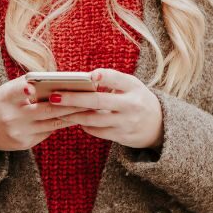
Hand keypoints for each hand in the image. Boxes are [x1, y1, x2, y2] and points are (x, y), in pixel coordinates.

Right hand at [0, 76, 92, 156]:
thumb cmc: (2, 102)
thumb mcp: (8, 90)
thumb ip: (29, 84)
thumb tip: (60, 80)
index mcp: (5, 99)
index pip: (15, 92)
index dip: (23, 89)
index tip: (31, 86)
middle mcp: (11, 117)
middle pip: (45, 110)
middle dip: (69, 103)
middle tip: (90, 97)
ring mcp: (18, 133)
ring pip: (52, 123)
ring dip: (73, 115)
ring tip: (91, 107)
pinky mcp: (24, 144)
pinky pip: (48, 132)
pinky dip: (62, 123)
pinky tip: (78, 117)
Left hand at [48, 69, 164, 149]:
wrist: (158, 125)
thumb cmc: (137, 99)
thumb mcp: (132, 86)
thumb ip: (112, 81)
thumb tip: (82, 80)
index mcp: (134, 87)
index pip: (117, 78)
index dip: (103, 76)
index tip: (89, 76)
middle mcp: (131, 105)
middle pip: (98, 101)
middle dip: (74, 99)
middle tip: (54, 96)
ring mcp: (126, 122)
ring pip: (93, 119)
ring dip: (72, 115)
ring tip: (57, 109)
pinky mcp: (121, 136)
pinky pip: (97, 131)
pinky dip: (84, 125)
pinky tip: (74, 119)